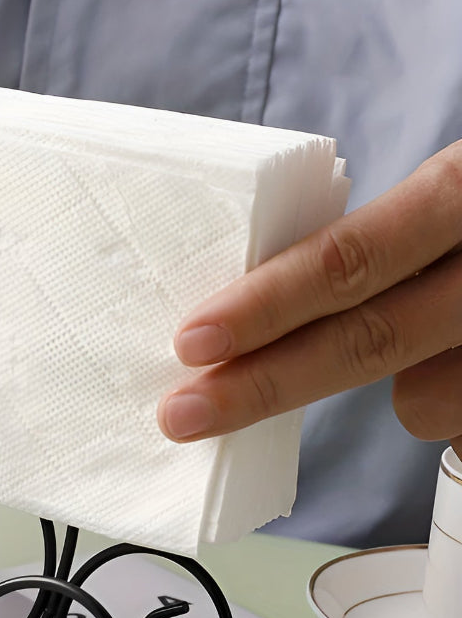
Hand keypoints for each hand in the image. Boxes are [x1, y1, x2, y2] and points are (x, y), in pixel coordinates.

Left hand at [157, 140, 461, 454]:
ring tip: (433, 342)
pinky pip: (461, 419)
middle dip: (262, 387)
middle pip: (368, 343)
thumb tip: (268, 315)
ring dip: (401, 389)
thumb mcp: (446, 198)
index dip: (265, 307)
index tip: (191, 341)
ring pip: (424, 401)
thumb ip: (381, 246)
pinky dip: (449, 397)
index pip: (352, 259)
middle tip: (183, 414)